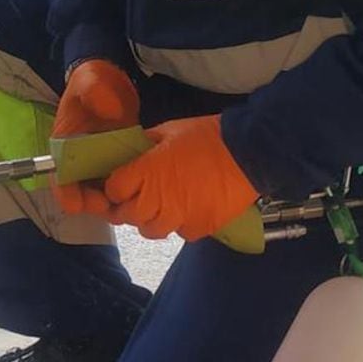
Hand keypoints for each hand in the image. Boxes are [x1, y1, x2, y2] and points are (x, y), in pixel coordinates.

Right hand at [52, 59, 138, 216]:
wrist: (110, 80)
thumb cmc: (93, 81)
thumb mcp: (90, 80)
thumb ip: (95, 92)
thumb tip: (109, 112)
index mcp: (64, 144)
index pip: (60, 175)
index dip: (68, 193)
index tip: (83, 202)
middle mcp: (78, 158)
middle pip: (79, 190)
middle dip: (93, 203)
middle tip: (113, 206)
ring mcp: (97, 161)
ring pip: (99, 191)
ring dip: (110, 201)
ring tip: (129, 203)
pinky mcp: (115, 160)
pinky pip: (118, 182)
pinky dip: (125, 190)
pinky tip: (141, 192)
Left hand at [105, 115, 258, 240]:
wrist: (248, 153)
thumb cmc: (207, 136)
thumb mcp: (170, 129)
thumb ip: (146, 143)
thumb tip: (133, 149)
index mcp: (146, 172)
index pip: (114, 190)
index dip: (114, 187)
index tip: (119, 183)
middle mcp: (157, 199)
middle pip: (127, 215)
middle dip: (126, 206)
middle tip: (134, 197)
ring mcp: (178, 218)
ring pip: (150, 230)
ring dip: (149, 219)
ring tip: (159, 206)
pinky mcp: (199, 228)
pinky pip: (180, 232)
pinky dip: (179, 223)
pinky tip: (186, 209)